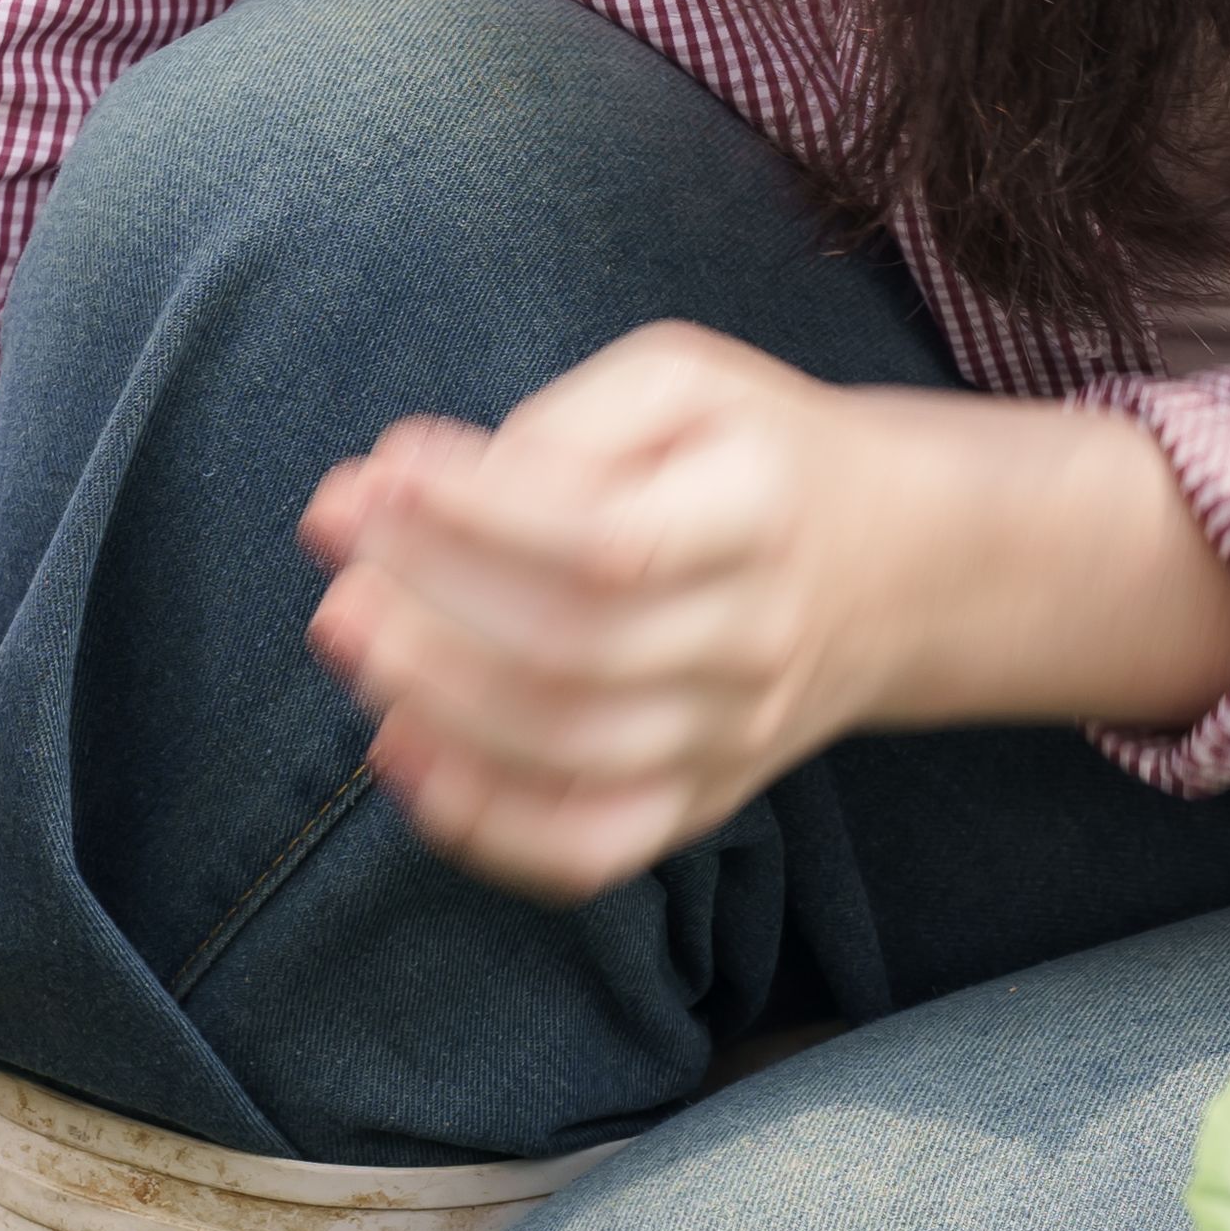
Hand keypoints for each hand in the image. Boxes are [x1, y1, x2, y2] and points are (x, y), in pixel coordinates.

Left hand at [298, 323, 1229, 898]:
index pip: (604, 537)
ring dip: (434, 705)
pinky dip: (486, 824)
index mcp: (759, 510)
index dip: (472, 514)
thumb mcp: (680, 382)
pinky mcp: (704, 801)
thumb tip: (414, 486)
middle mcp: (757, 637)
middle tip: (335, 564)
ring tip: (346, 634)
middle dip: (429, 610)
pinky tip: (399, 759)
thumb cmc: (749, 450)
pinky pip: (591, 847)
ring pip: (572, 754)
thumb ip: (561, 423)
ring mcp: (736, 736)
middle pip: (576, 652)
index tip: (374, 475)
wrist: (894, 564)